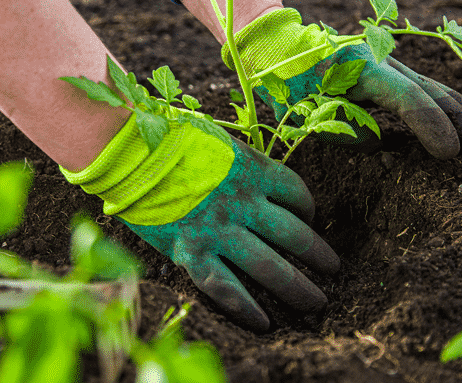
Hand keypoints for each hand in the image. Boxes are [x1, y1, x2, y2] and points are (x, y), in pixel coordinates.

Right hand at [61, 114, 338, 331]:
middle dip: (319, 255)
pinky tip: (265, 323)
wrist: (127, 150)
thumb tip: (257, 177)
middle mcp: (244, 203)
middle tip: (334, 269)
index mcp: (253, 169)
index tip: (309, 219)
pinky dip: (248, 308)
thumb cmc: (170, 138)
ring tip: (317, 302)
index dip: (309, 209)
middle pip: (295, 235)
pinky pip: (227, 288)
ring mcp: (220, 230)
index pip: (297, 193)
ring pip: (270, 266)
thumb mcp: (218, 141)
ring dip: (299, 287)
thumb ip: (241, 162)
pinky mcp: (192, 252)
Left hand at [223, 8, 461, 158]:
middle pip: (429, 90)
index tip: (448, 153)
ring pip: (431, 85)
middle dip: (455, 121)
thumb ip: (345, 131)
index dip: (432, 126)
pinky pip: (422, 85)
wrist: (281, 47)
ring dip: (458, 111)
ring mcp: (387, 61)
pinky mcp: (387, 68)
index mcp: (360, 69)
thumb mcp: (307, 112)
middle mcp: (381, 60)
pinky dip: (445, 102)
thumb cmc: (289, 83)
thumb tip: (381, 143)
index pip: (407, 99)